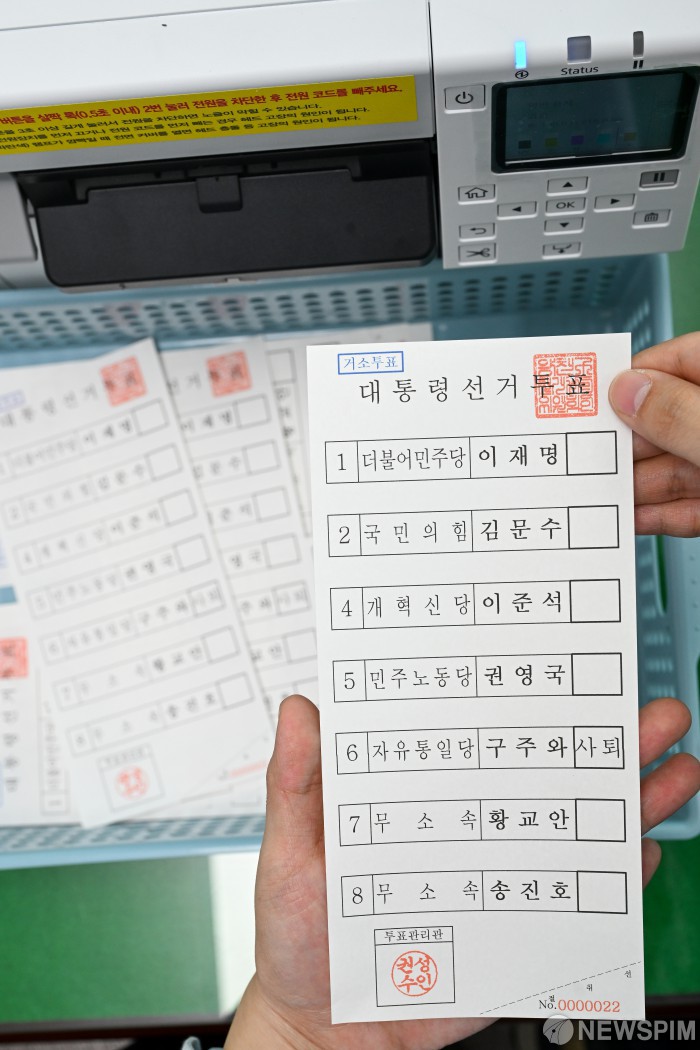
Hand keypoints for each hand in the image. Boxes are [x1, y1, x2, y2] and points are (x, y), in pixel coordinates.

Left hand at [226, 693, 699, 1049]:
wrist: (323, 1028)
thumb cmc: (298, 932)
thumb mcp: (287, 852)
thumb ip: (295, 785)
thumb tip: (301, 709)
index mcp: (418, 792)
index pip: (476, 731)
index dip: (520, 694)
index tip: (563, 660)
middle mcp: (468, 824)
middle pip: (542, 775)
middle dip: (605, 742)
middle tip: (655, 712)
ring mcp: (497, 878)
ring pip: (571, 831)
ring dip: (628, 801)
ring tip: (675, 772)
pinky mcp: (512, 935)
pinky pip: (572, 905)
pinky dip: (612, 884)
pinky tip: (641, 854)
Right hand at [609, 332, 699, 534]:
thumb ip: (680, 415)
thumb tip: (627, 390)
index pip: (677, 360)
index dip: (632, 382)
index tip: (590, 404)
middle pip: (670, 419)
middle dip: (627, 445)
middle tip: (582, 460)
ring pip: (678, 464)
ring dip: (637, 485)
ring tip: (599, 496)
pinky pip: (693, 501)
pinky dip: (664, 512)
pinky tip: (633, 518)